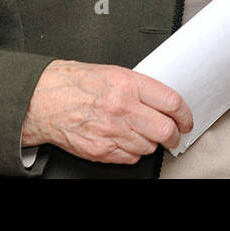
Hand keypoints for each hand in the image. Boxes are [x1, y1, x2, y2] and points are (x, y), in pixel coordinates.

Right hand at [21, 59, 192, 164]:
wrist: (43, 100)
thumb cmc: (74, 83)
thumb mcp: (112, 72)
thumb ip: (139, 86)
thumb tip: (161, 99)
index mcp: (128, 85)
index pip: (172, 102)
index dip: (185, 114)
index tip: (187, 120)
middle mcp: (123, 109)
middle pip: (165, 130)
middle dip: (175, 136)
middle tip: (176, 135)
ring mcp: (113, 132)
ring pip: (149, 146)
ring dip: (151, 143)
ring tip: (144, 135)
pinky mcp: (101, 150)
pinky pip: (130, 158)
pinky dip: (133, 153)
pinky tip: (126, 142)